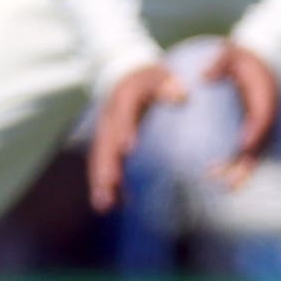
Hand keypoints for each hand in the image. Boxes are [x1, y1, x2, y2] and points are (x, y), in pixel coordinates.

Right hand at [87, 60, 186, 212]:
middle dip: (105, 166)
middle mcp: (110, 116)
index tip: (129, 148)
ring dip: (101, 182)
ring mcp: (106, 132)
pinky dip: (109, 184)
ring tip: (104, 205)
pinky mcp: (108, 144)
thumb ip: (169, 84)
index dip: (124, 129)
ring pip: (100, 158)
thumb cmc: (151, 78)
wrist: (128, 76)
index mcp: (124, 96)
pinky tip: (116, 204)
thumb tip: (180, 93)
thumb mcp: (161, 75)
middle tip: (108, 188)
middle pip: (105, 142)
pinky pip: (105, 165)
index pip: (123, 112)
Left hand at [203, 42, 280, 189]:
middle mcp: (270, 112)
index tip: (242, 144)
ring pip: (259, 151)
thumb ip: (219, 62)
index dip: (256, 130)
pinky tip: (223, 179)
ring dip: (244, 169)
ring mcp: (265, 123)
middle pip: (263, 141)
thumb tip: (203, 77)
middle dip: (248, 161)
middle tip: (227, 177)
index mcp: (266, 93)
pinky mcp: (257, 131)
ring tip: (225, 186)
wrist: (262, 61)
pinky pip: (252, 151)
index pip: (264, 114)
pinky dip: (241, 165)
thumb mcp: (230, 52)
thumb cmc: (240, 58)